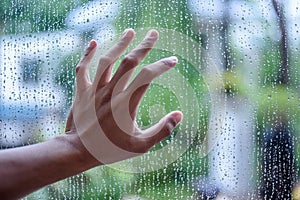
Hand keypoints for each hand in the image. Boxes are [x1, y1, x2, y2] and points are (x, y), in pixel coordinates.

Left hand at [66, 29, 182, 164]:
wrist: (79, 152)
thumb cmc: (110, 150)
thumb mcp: (140, 145)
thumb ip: (162, 130)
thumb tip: (179, 115)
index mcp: (127, 103)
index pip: (148, 76)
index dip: (162, 65)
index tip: (173, 60)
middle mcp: (111, 92)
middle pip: (129, 62)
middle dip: (144, 45)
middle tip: (154, 33)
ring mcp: (95, 90)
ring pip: (107, 60)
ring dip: (120, 44)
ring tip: (130, 31)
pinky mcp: (82, 92)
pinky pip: (83, 69)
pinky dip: (88, 55)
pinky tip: (94, 42)